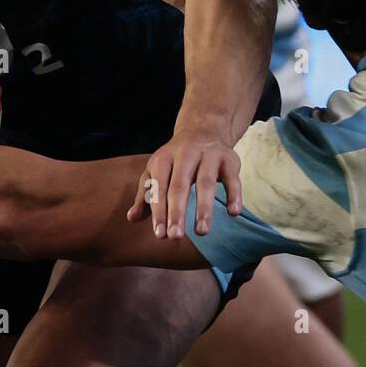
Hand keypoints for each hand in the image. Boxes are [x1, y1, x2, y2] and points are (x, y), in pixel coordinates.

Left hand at [126, 125, 242, 239]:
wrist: (203, 129)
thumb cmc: (175, 159)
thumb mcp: (156, 172)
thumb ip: (146, 195)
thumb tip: (131, 218)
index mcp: (164, 158)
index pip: (159, 187)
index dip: (159, 211)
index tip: (160, 235)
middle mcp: (185, 154)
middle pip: (180, 185)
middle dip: (177, 212)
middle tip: (175, 237)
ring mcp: (208, 155)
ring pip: (206, 183)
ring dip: (204, 208)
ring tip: (201, 232)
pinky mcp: (229, 159)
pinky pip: (233, 179)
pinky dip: (234, 195)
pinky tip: (233, 213)